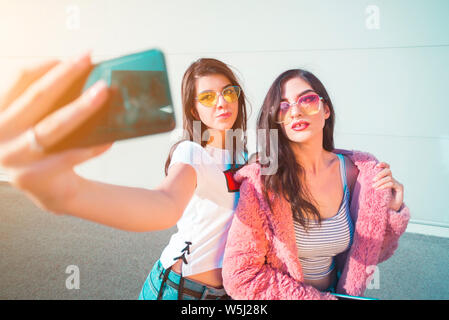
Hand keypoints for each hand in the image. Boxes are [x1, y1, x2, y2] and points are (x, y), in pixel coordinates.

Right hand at [0, 51, 111, 213]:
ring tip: (103, 92)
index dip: (47, 65)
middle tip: (89, 59)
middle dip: (66, 75)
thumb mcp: (36, 122)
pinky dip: (91, 146)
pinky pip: (69, 156)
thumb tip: (83, 73)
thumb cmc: (47, 149)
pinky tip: (109, 138)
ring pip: (53, 126)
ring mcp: (14, 157)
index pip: (20, 78)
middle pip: (37, 97)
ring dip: (81, 107)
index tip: (74, 57)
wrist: (50, 190)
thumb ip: (47, 101)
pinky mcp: (34, 176)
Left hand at [372, 162, 403, 210]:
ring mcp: (396, 183)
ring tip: (374, 187)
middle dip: (380, 174)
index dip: (383, 164)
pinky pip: (391, 183)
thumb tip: (365, 177)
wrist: (389, 210)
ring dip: (381, 182)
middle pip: (388, 171)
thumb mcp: (375, 191)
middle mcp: (392, 180)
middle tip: (373, 180)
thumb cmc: (381, 201)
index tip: (376, 166)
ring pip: (389, 178)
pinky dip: (384, 185)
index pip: (386, 168)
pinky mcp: (400, 187)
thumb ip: (374, 184)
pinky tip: (378, 189)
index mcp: (386, 178)